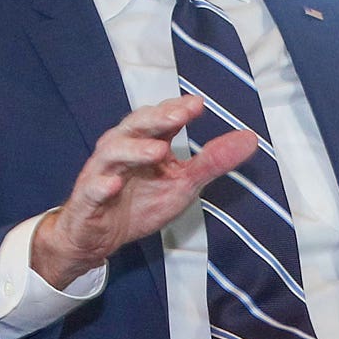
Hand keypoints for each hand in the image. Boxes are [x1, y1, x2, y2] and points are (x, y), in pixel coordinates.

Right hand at [31, 96, 260, 289]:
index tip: (198, 103)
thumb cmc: (140, 202)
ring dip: (134, 150)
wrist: (100, 236)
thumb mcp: (183, 183)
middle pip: (135, 127)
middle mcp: (121, 151)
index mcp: (144, 142)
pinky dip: (102, 185)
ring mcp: (101, 174)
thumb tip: (250, 138)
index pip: (160, 119)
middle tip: (180, 114)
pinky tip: (114, 184)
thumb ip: (213, 161)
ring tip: (157, 150)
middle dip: (157, 119)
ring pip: (113, 154)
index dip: (176, 109)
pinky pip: (93, 189)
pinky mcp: (88, 200)